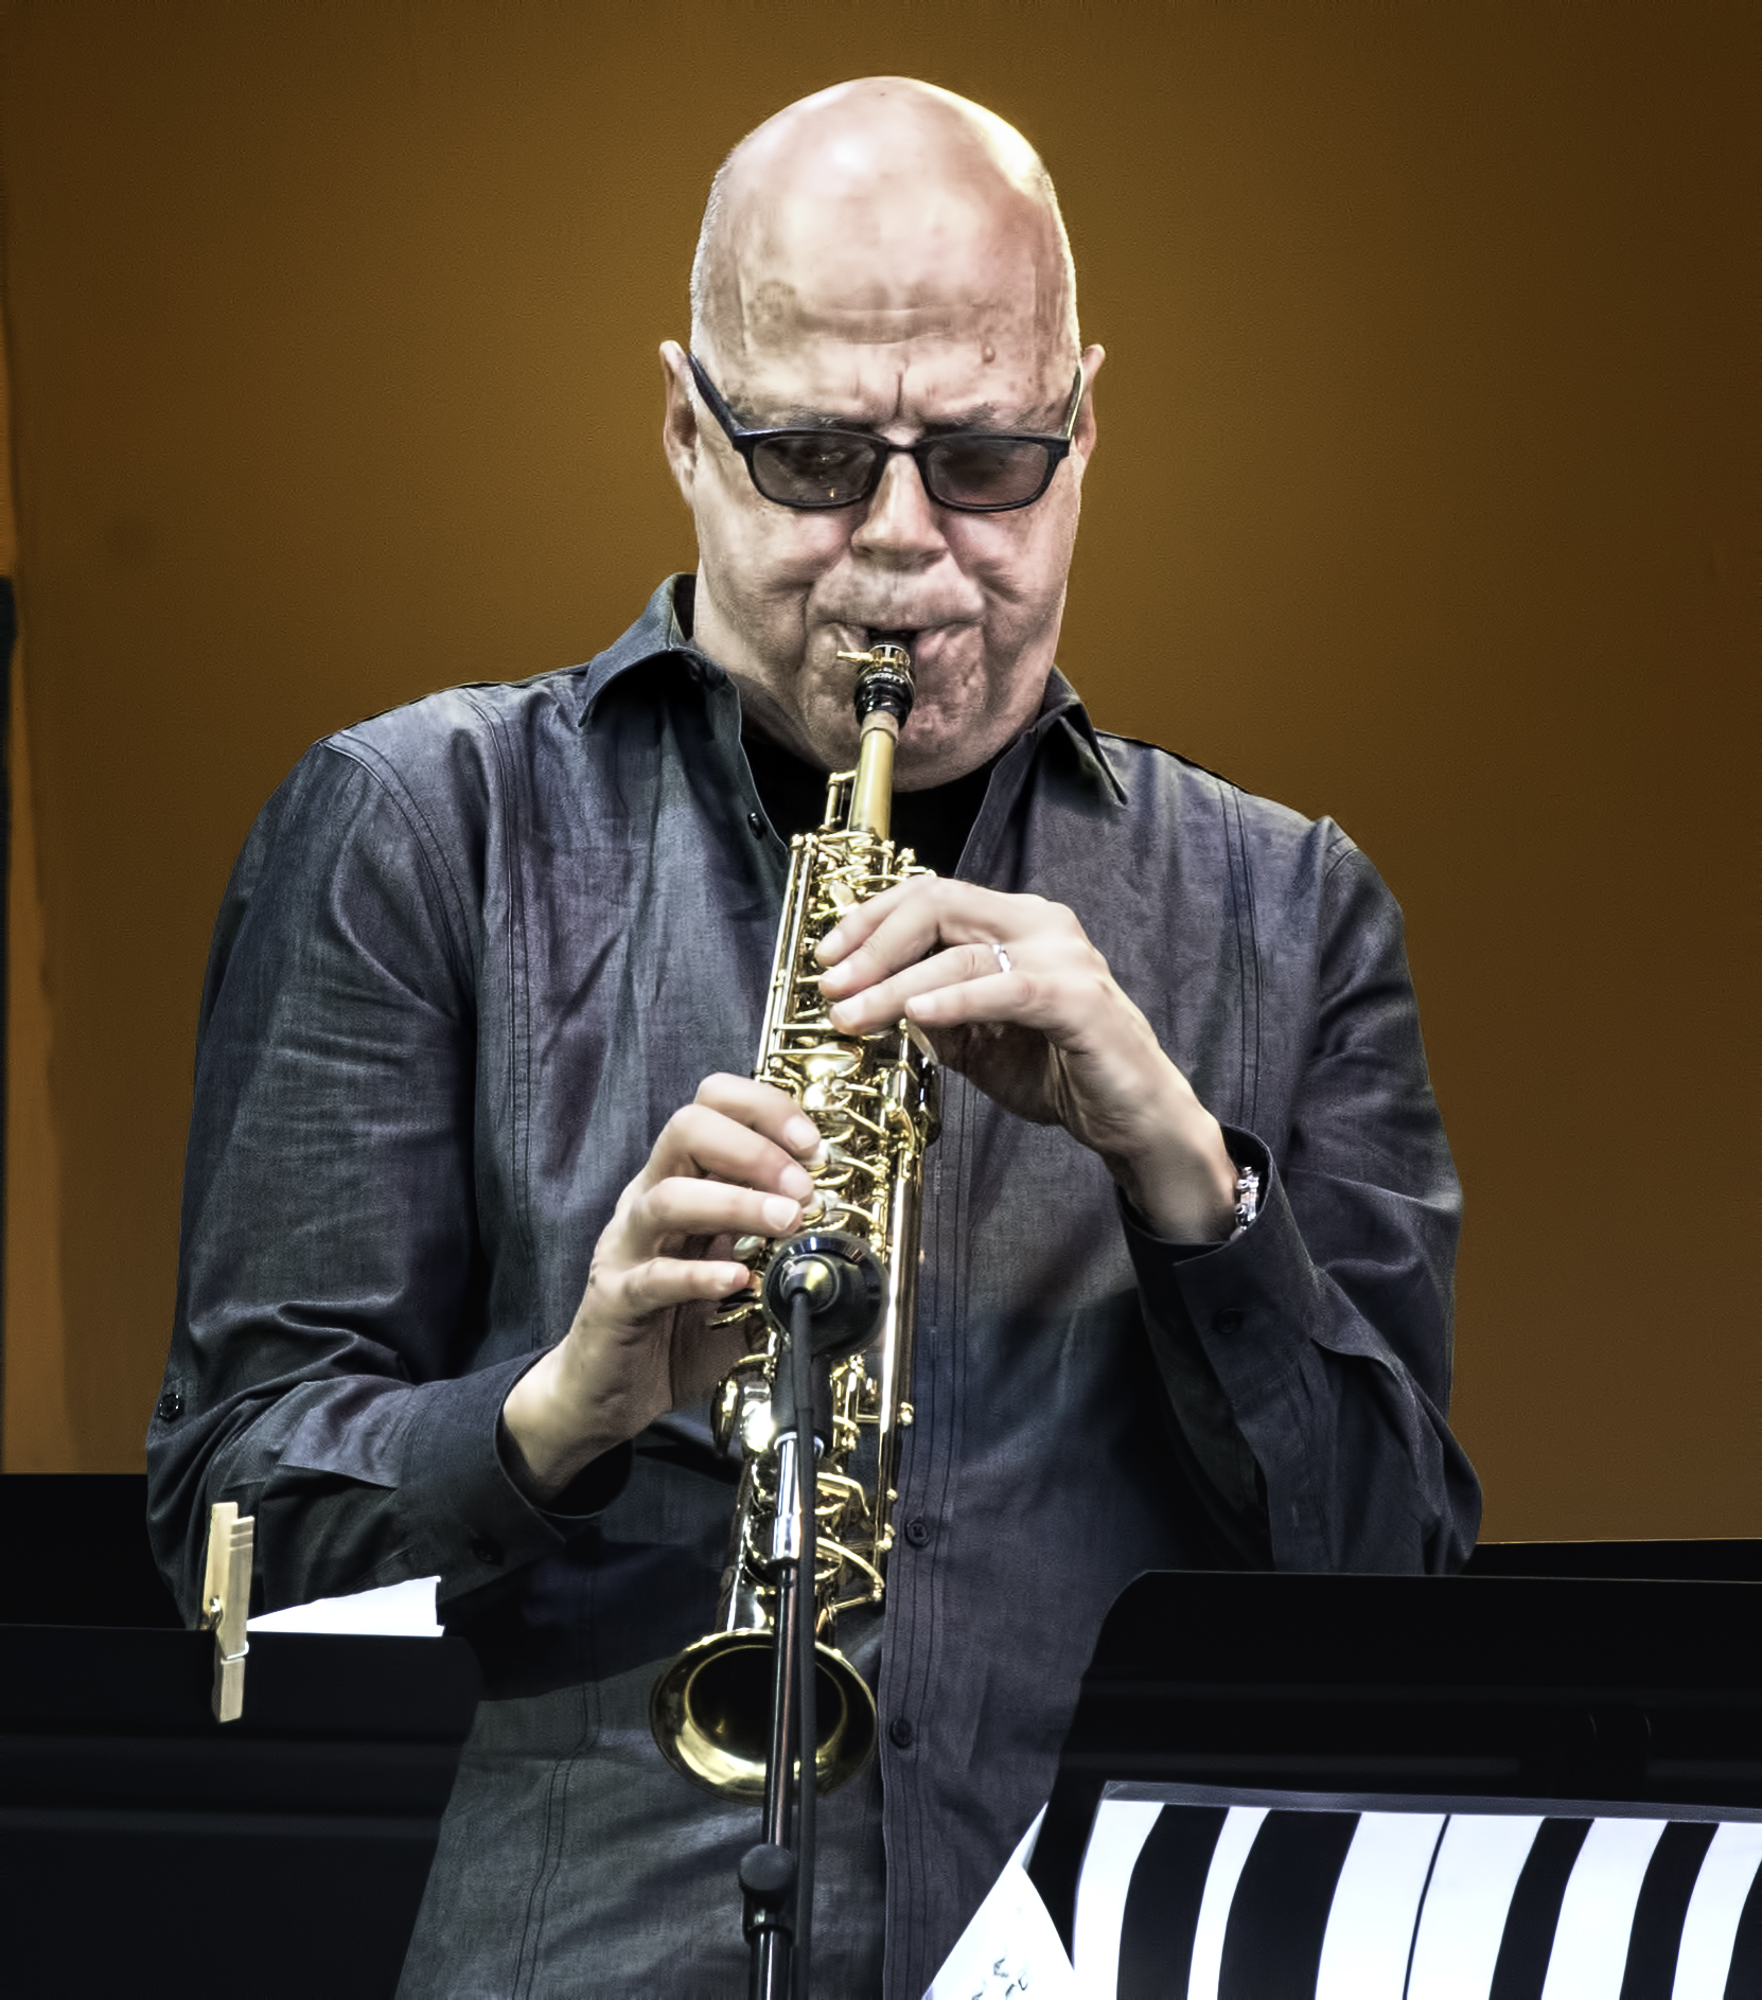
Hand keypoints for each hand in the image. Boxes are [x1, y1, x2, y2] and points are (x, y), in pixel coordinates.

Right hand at [500, 1075, 823, 1503]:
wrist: (606, 1391)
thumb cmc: (673, 1327)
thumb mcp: (736, 1272)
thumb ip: (772, 1245)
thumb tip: (836, 1223)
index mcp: (679, 1181)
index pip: (711, 1104)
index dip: (765, 1109)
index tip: (812, 1144)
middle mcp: (648, 1201)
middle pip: (686, 1128)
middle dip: (754, 1148)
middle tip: (803, 1187)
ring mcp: (627, 1248)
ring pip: (669, 1197)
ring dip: (737, 1203)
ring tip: (786, 1223)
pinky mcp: (616, 1299)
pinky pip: (654, 1276)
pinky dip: (701, 1274)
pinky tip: (740, 1279)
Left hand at [816, 878, 1236, 1241]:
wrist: (1133, 1117)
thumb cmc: (1061, 1072)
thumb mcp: (978, 1042)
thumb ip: (932, 1014)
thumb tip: (868, 1003)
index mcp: (1015, 923)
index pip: (930, 895)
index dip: (871, 919)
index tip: (827, 957)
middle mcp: (1040, 925)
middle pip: (938, 905)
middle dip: (872, 943)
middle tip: (830, 986)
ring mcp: (1063, 957)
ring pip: (960, 951)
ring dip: (895, 984)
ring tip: (852, 1014)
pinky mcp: (1078, 998)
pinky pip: (1005, 989)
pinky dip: (955, 998)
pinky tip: (917, 1013)